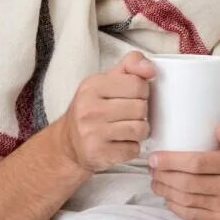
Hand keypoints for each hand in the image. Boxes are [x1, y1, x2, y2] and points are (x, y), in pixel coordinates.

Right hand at [56, 51, 154, 173]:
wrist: (68, 143)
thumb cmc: (93, 108)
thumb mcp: (106, 80)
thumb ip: (130, 66)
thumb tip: (151, 68)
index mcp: (93, 86)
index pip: (137, 84)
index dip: (142, 91)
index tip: (133, 96)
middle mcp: (89, 109)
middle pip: (141, 108)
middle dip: (140, 113)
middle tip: (128, 115)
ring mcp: (92, 133)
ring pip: (140, 129)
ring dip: (139, 131)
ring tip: (127, 129)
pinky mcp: (99, 153)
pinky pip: (134, 149)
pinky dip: (132, 148)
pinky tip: (120, 143)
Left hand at [148, 123, 219, 219]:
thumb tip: (218, 129)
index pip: (199, 162)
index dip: (172, 161)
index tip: (155, 158)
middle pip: (188, 182)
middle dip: (164, 176)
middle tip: (152, 169)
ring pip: (187, 199)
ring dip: (166, 191)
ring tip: (156, 182)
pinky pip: (192, 215)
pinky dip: (176, 206)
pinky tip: (169, 198)